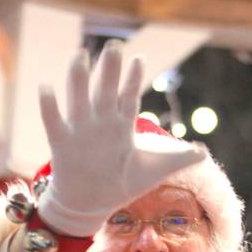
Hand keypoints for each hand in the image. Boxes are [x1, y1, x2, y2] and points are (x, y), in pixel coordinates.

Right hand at [37, 40, 205, 236]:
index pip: (128, 97)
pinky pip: (53, 122)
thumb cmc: (122, 184)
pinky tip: (46, 86)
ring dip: (78, 78)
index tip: (139, 58)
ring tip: (80, 56)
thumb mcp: (154, 171)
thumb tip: (205, 153)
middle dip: (109, 69)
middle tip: (114, 45)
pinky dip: (49, 105)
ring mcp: (80, 132)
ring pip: (78, 99)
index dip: (133, 79)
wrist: (88, 206)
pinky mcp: (61, 144)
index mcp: (121, 127)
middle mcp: (100, 125)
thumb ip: (179, 158)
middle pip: (105, 91)